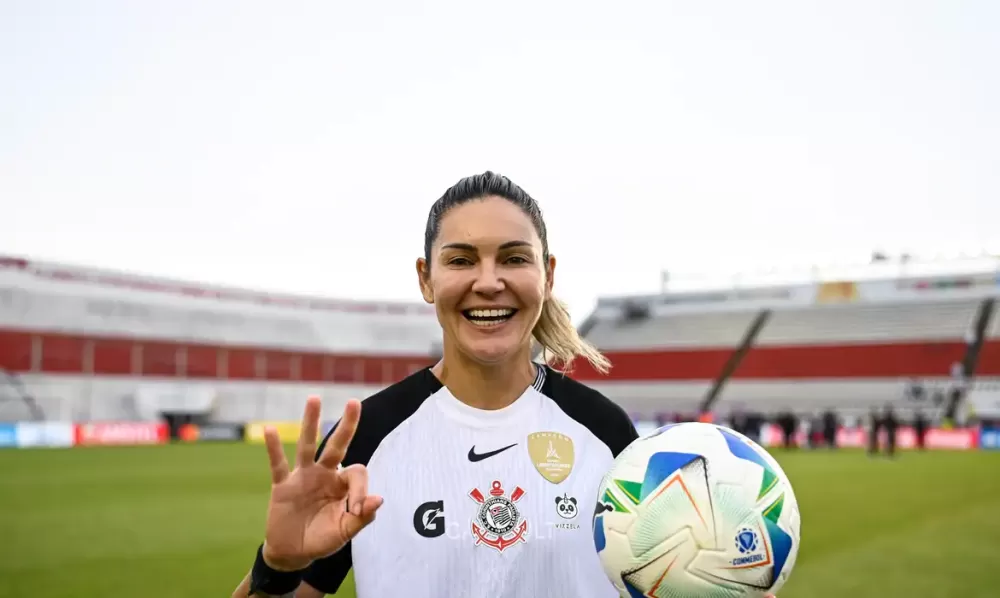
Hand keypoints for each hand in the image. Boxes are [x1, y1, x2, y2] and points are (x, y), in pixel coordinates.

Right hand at [260, 396, 382, 570]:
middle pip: (336, 445)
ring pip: (307, 445)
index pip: (356, 473)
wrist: (293, 553)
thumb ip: (362, 517)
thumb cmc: (322, 540)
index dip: (361, 489)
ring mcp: (302, 477)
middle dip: (347, 425)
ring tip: (314, 398)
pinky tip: (270, 429)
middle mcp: (324, 474)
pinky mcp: (282, 486)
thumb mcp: (345, 532)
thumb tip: (379, 499)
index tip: (357, 509)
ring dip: (310, 422)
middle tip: (355, 402)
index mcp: (342, 484)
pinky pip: (278, 464)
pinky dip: (273, 448)